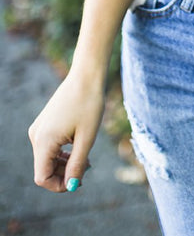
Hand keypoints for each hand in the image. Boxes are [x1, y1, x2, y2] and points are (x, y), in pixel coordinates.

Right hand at [28, 72, 104, 192]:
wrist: (86, 76)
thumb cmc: (89, 104)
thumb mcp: (87, 138)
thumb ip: (77, 164)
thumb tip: (71, 186)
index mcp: (44, 140)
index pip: (42, 177)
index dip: (59, 185)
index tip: (79, 180)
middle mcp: (36, 135)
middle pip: (44, 169)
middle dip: (64, 174)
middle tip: (88, 168)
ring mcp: (39, 128)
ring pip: (47, 158)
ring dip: (65, 164)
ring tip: (87, 159)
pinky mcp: (45, 123)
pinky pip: (49, 146)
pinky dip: (62, 152)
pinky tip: (78, 148)